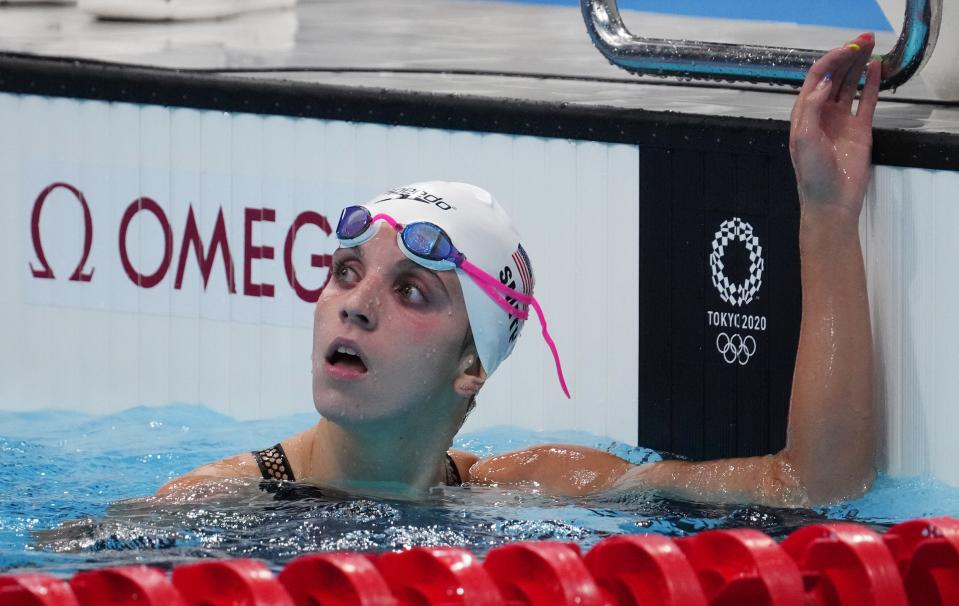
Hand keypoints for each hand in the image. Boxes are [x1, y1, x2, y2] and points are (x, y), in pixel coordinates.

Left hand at [789, 33, 880, 218]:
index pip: (816, 79)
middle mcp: (822, 114)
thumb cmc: (811, 174)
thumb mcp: (803, 137)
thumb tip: (825, 81)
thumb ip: (811, 107)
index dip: (830, 62)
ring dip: (858, 67)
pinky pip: (866, 102)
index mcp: (804, 114)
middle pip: (834, 78)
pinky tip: (875, 69)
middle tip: (861, 42)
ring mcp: (841, 121)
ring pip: (850, 86)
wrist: (830, 201)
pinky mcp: (859, 130)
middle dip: (846, 58)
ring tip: (869, 48)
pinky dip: (871, 85)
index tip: (845, 50)